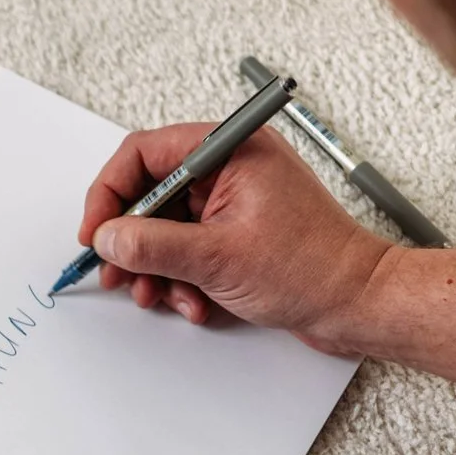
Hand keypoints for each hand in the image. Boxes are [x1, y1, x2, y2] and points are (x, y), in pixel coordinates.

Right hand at [78, 122, 387, 346]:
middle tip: (116, 271)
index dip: (110, 193)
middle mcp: (230, 168)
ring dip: (153, 267)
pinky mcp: (235, 230)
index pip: (143, 153)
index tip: (96, 231)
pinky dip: (179, 276)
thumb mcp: (216, 258)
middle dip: (131, 240)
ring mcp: (233, 200)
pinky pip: (185, 246)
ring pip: (163, 226)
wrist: (358, 304)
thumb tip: (108, 237)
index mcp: (231, 150)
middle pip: (149, 193)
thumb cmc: (312, 269)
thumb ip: (151, 245)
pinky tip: (192, 300)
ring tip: (157, 295)